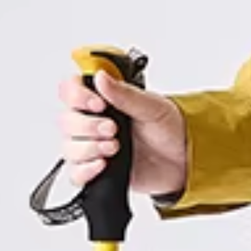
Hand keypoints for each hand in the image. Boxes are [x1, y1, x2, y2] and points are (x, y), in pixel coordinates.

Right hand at [54, 65, 189, 201]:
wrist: (184, 161)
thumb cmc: (170, 130)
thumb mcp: (152, 106)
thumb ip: (125, 94)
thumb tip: (101, 77)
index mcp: (103, 99)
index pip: (70, 90)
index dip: (77, 96)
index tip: (98, 104)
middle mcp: (93, 121)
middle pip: (66, 121)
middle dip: (87, 126)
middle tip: (113, 129)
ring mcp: (93, 146)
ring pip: (68, 147)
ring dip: (88, 148)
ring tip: (115, 147)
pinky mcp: (97, 170)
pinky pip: (75, 173)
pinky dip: (85, 170)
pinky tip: (103, 165)